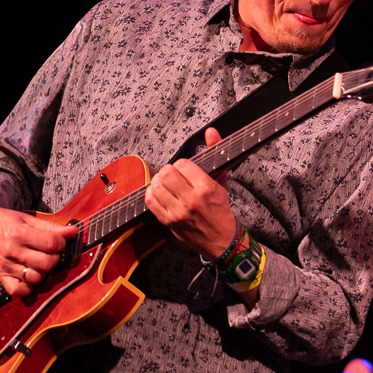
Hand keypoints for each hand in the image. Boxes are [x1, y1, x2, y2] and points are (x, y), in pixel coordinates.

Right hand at [0, 207, 81, 298]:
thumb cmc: (7, 222)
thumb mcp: (28, 219)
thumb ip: (52, 227)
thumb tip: (74, 231)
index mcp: (19, 233)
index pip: (52, 244)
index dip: (61, 243)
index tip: (57, 242)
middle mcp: (11, 251)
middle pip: (47, 263)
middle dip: (54, 257)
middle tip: (49, 252)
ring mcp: (5, 266)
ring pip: (36, 278)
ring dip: (43, 272)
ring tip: (39, 263)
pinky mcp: (0, 276)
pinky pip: (18, 291)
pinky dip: (28, 287)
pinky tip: (29, 276)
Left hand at [144, 127, 238, 260]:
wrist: (221, 240)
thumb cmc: (220, 209)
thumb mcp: (221, 180)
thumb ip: (215, 153)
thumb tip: (211, 132)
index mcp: (206, 188)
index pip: (182, 164)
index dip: (182, 164)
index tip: (185, 170)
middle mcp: (192, 200)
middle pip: (166, 173)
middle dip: (168, 171)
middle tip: (173, 176)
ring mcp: (178, 212)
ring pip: (156, 186)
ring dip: (158, 182)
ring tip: (166, 184)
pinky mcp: (169, 221)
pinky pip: (151, 201)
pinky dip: (152, 194)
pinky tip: (159, 193)